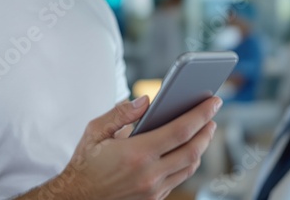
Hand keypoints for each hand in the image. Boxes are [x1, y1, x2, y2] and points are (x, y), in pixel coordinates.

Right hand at [45, 96, 220, 199]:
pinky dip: (188, 162)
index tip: (212, 102)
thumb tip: (146, 100)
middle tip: (212, 115)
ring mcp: (153, 190)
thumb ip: (121, 113)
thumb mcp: (95, 131)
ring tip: (203, 130)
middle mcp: (149, 174)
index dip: (200, 114)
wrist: (77, 196)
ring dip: (201, 147)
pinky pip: (179, 178)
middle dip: (207, 130)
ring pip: (189, 167)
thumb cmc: (85, 162)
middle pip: (192, 150)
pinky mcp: (153, 199)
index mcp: (136, 153)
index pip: (179, 130)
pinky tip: (186, 149)